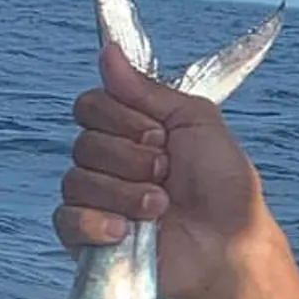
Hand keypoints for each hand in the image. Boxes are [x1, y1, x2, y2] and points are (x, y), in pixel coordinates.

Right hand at [55, 43, 282, 298]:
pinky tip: (127, 231)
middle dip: (131, 158)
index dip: (123, 119)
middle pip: (83, 142)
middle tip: (167, 175)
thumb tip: (107, 51)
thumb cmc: (226, 189)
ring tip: (161, 207)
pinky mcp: (92, 241)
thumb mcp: (197, 122)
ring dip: (125, 192)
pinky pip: (65, 220)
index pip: (90, 106)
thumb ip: (148, 90)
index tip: (161, 136)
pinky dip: (95, 223)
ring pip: (76, 180)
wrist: (233, 247)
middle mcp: (111, 165)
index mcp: (131, 133)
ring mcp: (99, 203)